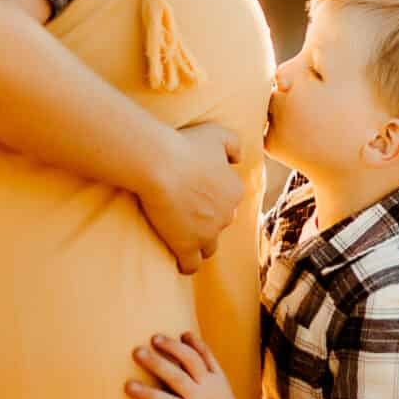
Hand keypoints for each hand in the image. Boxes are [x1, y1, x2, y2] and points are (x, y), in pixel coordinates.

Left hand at [127, 329, 301, 398]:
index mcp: (208, 381)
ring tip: (127, 386)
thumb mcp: (218, 379)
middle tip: (136, 351)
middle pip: (178, 378)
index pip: (191, 359)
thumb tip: (185, 333)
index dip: (174, 347)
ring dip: (149, 395)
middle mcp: (202, 398)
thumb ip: (204, 356)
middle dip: (158, 364)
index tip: (154, 338)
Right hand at [137, 119, 241, 275]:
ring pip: (209, 247)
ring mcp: (207, 233)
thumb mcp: (217, 133)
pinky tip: (176, 258)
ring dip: (198, 243)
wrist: (160, 164)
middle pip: (219, 223)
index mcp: (235, 191)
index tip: (195, 194)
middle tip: (183, 211)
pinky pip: (191, 265)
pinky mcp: (186, 246)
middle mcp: (227, 215)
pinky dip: (186, 264)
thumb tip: (237, 160)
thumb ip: (234, 145)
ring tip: (181, 236)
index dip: (212, 198)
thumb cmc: (186, 145)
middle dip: (206, 220)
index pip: (229, 201)